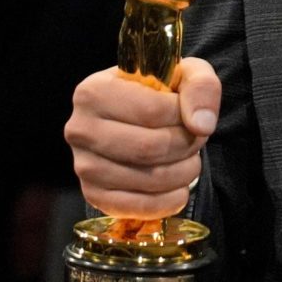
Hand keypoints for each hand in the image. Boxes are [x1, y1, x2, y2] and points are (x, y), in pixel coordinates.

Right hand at [66, 56, 221, 218]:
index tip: (192, 116)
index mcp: (93, 92)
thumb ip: (201, 88)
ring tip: (188, 159)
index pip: (152, 112)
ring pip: (149, 178)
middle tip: (196, 139)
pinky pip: (139, 207)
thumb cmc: (161, 93)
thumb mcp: (186, 74)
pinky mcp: (94, 195)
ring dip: (184, 172)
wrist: (141, 119)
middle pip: (150, 147)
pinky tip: (179, 187)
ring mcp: (84, 166)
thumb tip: (201, 125)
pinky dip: (170, 200)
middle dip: (186, 145)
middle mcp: (80, 129)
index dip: (185, 118)